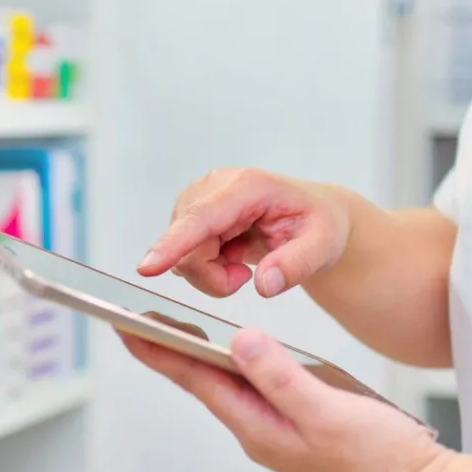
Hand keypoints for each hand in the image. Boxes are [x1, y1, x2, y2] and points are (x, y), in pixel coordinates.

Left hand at [119, 327, 452, 471]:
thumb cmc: (381, 460)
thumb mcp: (327, 411)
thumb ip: (281, 375)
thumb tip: (240, 340)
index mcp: (257, 426)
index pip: (194, 378)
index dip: (157, 349)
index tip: (124, 325)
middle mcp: (259, 429)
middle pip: (203, 380)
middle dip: (168, 348)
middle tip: (136, 318)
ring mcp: (277, 429)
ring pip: (227, 384)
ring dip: (199, 355)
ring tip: (171, 328)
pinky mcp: (298, 425)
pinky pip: (254, 388)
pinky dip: (236, 364)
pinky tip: (236, 354)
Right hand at [137, 168, 352, 297]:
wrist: (312, 215)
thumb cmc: (319, 224)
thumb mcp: (324, 245)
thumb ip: (297, 265)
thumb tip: (264, 285)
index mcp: (247, 187)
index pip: (202, 218)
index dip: (173, 244)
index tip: (147, 267)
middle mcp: (213, 186)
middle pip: (188, 248)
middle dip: (213, 277)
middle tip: (247, 277)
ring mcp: (197, 199)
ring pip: (182, 255)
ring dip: (211, 272)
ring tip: (243, 260)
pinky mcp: (189, 213)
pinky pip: (182, 256)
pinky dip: (206, 267)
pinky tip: (229, 253)